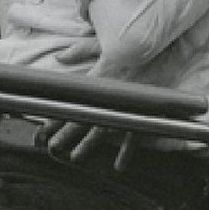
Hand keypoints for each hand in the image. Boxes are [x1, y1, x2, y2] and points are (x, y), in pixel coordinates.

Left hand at [40, 41, 131, 164]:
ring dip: (87, 145)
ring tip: (75, 157)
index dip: (59, 113)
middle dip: (66, 134)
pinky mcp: (142, 115)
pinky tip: (119, 166)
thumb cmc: (132, 48)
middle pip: (84, 118)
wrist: (163, 53)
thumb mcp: (104, 44)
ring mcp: (125, 108)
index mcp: (98, 79)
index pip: (73, 100)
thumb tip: (60, 56)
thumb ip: (81, 50)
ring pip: (102, 131)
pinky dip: (126, 152)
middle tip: (53, 147)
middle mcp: (109, 97)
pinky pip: (132, 137)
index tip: (45, 126)